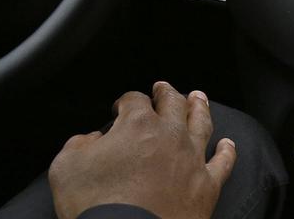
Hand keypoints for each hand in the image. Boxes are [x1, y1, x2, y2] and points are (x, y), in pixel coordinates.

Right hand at [49, 82, 236, 218]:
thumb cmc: (95, 205)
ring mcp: (192, 159)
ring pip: (202, 123)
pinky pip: (223, 162)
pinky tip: (228, 144)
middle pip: (173, 103)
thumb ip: (79, 144)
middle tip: (163, 88)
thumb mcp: (66, 167)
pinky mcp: (207, 185)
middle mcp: (170, 135)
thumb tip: (93, 140)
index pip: (134, 100)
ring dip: (199, 107)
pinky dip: (227, 151)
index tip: (120, 107)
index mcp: (137, 124)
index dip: (126, 101)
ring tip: (198, 98)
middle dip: (166, 93)